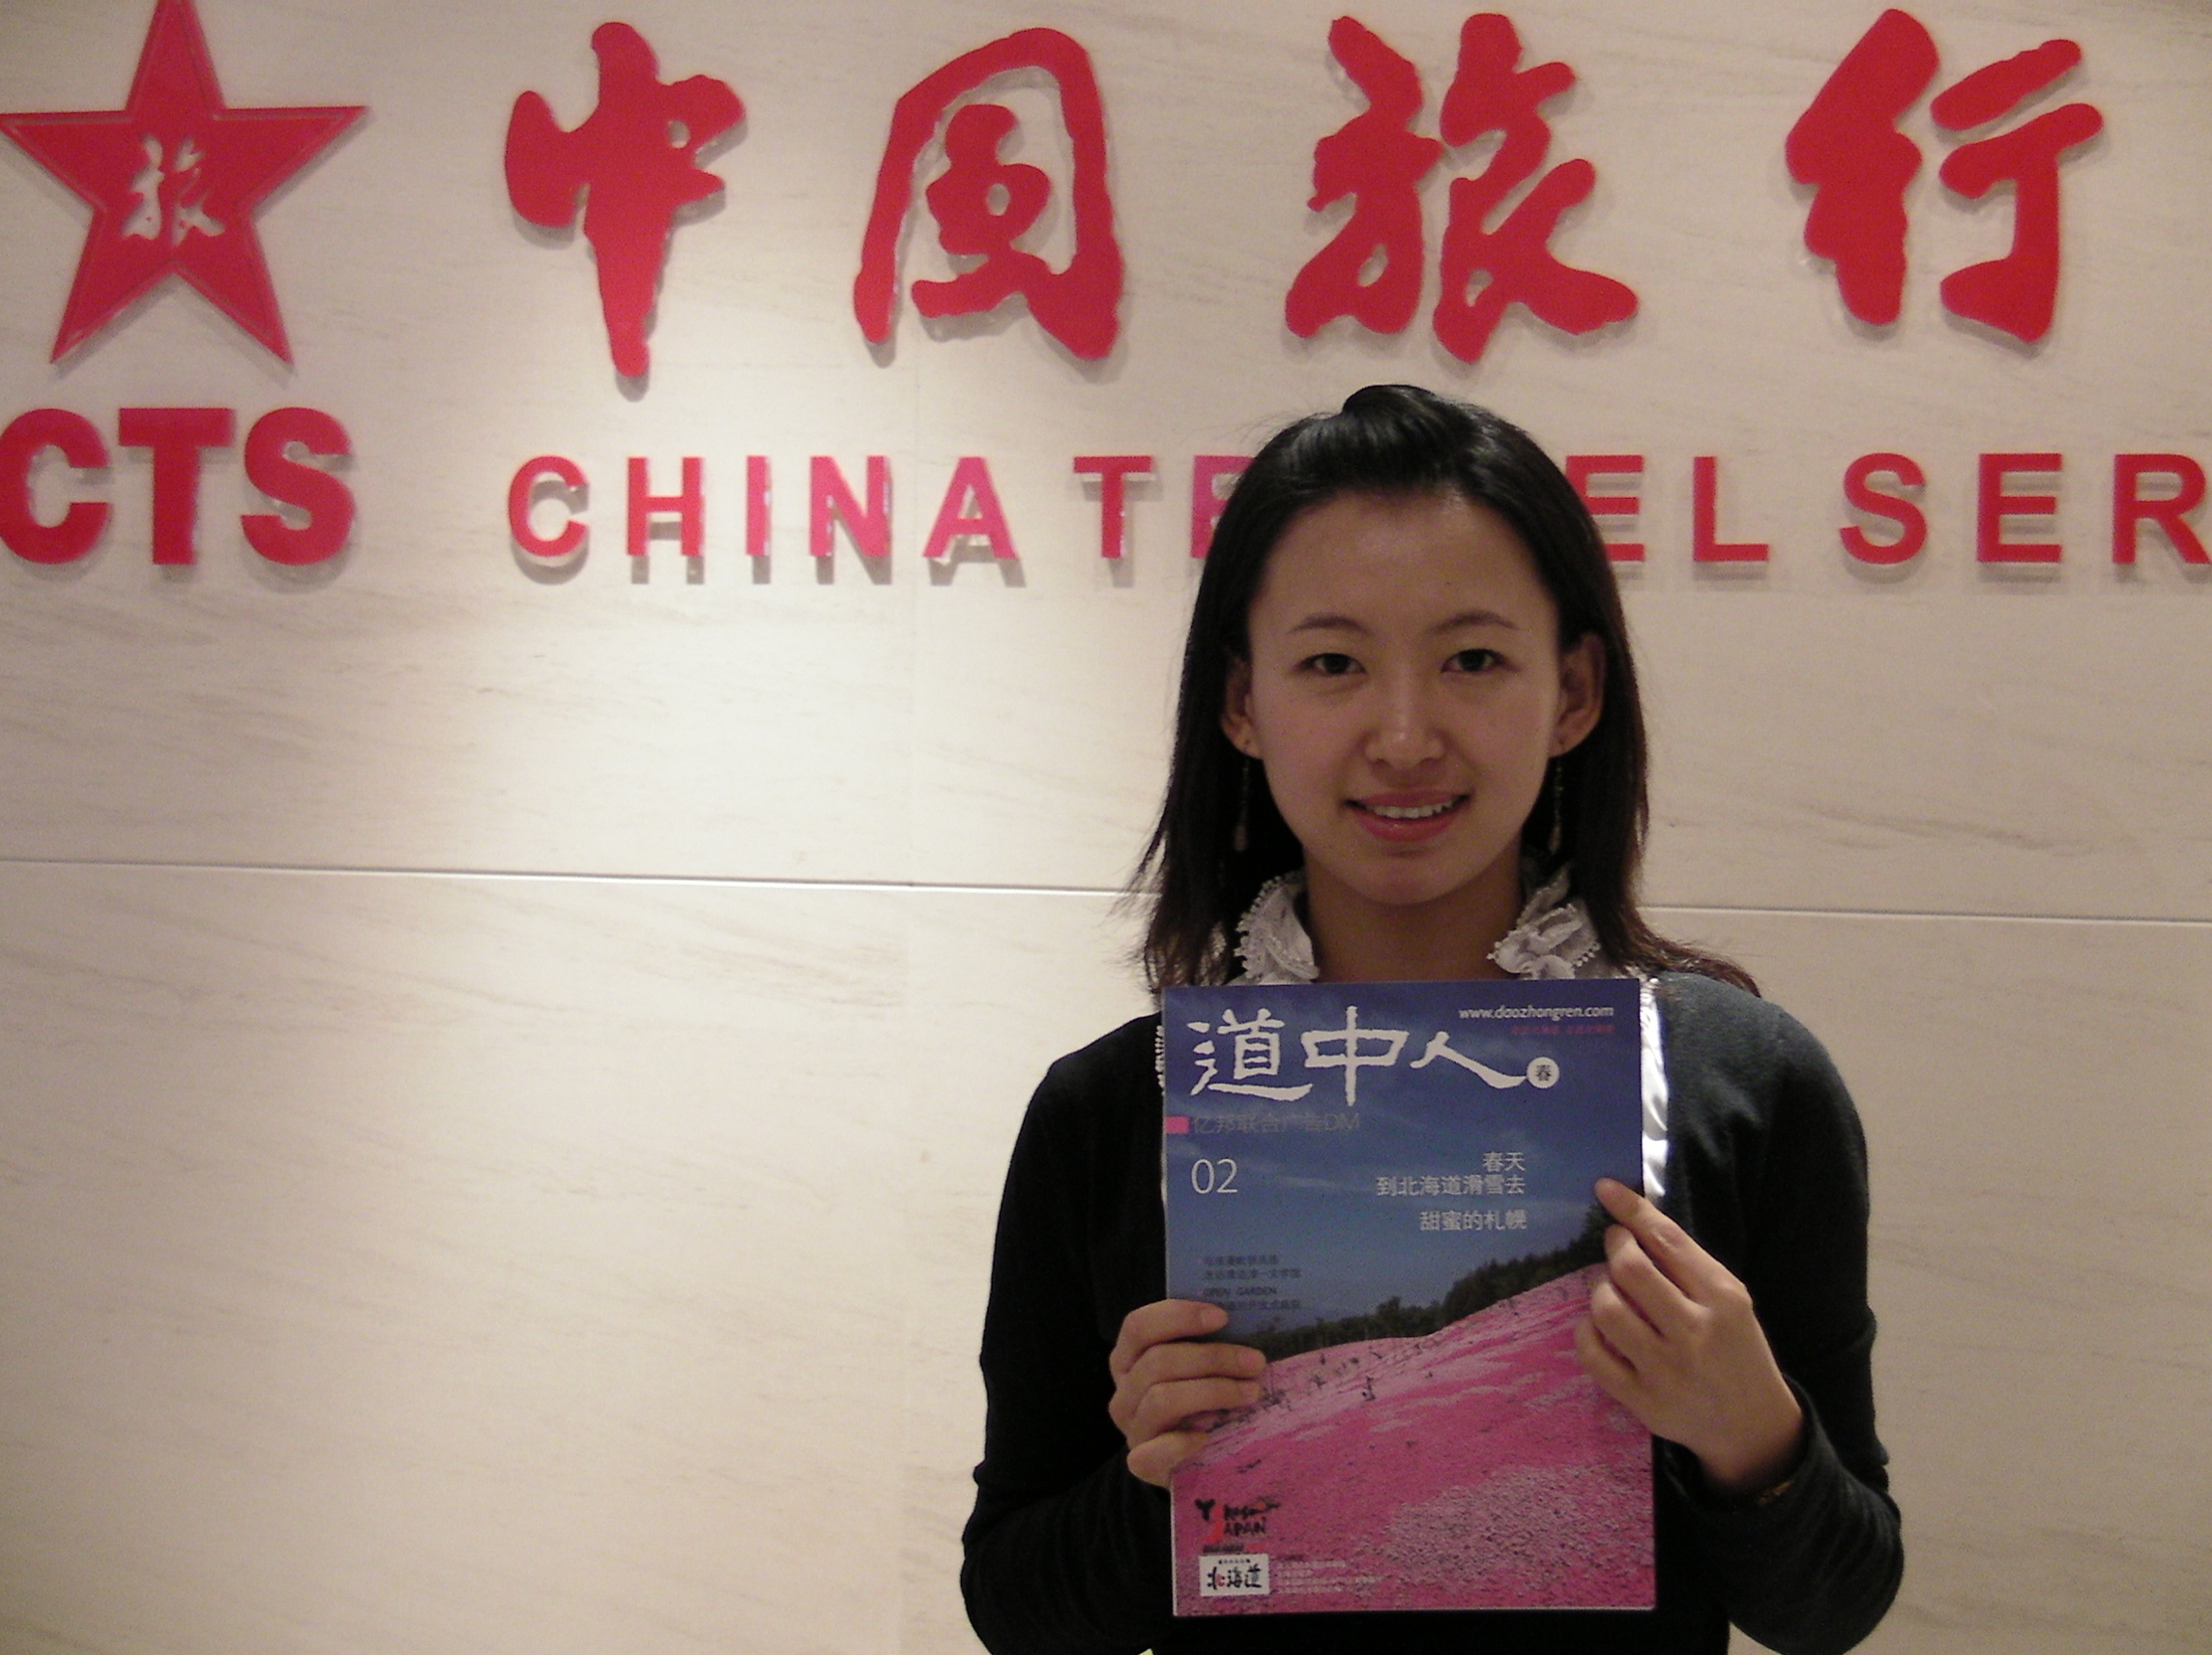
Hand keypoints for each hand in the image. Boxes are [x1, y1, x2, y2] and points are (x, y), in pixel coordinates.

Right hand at [1107, 1299, 1266, 1486]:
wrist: (1196, 1460)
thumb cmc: (1202, 1402)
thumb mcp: (1199, 1368)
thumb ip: (1209, 1344)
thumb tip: (1247, 1320)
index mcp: (1129, 1358)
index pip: (1138, 1326)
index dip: (1179, 1317)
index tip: (1222, 1316)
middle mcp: (1124, 1391)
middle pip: (1158, 1361)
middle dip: (1212, 1357)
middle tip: (1255, 1361)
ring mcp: (1132, 1428)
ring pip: (1161, 1399)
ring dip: (1212, 1392)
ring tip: (1251, 1393)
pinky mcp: (1141, 1463)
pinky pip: (1150, 1453)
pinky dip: (1180, 1443)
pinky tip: (1207, 1437)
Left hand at [1574, 1177, 1804, 1500]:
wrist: (1753, 1427)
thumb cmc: (1737, 1351)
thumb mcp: (1730, 1301)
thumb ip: (1688, 1265)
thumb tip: (1634, 1219)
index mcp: (1723, 1299)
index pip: (1667, 1240)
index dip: (1630, 1210)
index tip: (1604, 1189)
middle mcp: (1694, 1332)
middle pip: (1630, 1269)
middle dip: (1615, 1247)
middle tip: (1616, 1246)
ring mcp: (1666, 1370)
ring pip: (1606, 1309)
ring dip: (1599, 1289)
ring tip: (1610, 1288)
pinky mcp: (1642, 1401)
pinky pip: (1593, 1353)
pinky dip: (1586, 1331)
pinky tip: (1598, 1326)